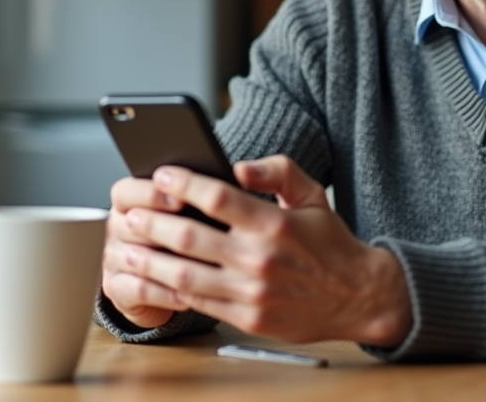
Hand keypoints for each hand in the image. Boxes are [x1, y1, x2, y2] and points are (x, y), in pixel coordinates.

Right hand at [101, 175, 187, 328]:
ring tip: (199, 267)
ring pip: (136, 258)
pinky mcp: (117, 288)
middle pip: (131, 223)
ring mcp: (113, 258)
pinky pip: (140, 290)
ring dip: (167, 263)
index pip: (127, 191)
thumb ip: (201, 193)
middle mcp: (117, 227)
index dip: (151, 194)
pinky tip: (188, 294)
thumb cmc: (181, 237)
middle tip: (193, 233)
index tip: (180, 198)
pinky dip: (165, 292)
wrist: (160, 280)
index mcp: (129, 201)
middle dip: (162, 227)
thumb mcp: (188, 209)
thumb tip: (236, 175)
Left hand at [112, 155, 413, 345]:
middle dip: (153, 222)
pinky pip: (197, 303)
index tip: (161, 174)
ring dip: (149, 260)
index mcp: (274, 223)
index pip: (218, 197)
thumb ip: (277, 170)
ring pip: (185, 274)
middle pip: (190, 236)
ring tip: (127, 247)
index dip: (183, 184)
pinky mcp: (247, 319)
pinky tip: (152, 278)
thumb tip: (238, 166)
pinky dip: (169, 290)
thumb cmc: (329, 242)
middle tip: (130, 212)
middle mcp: (260, 258)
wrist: (357, 297)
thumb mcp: (312, 194)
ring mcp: (251, 292)